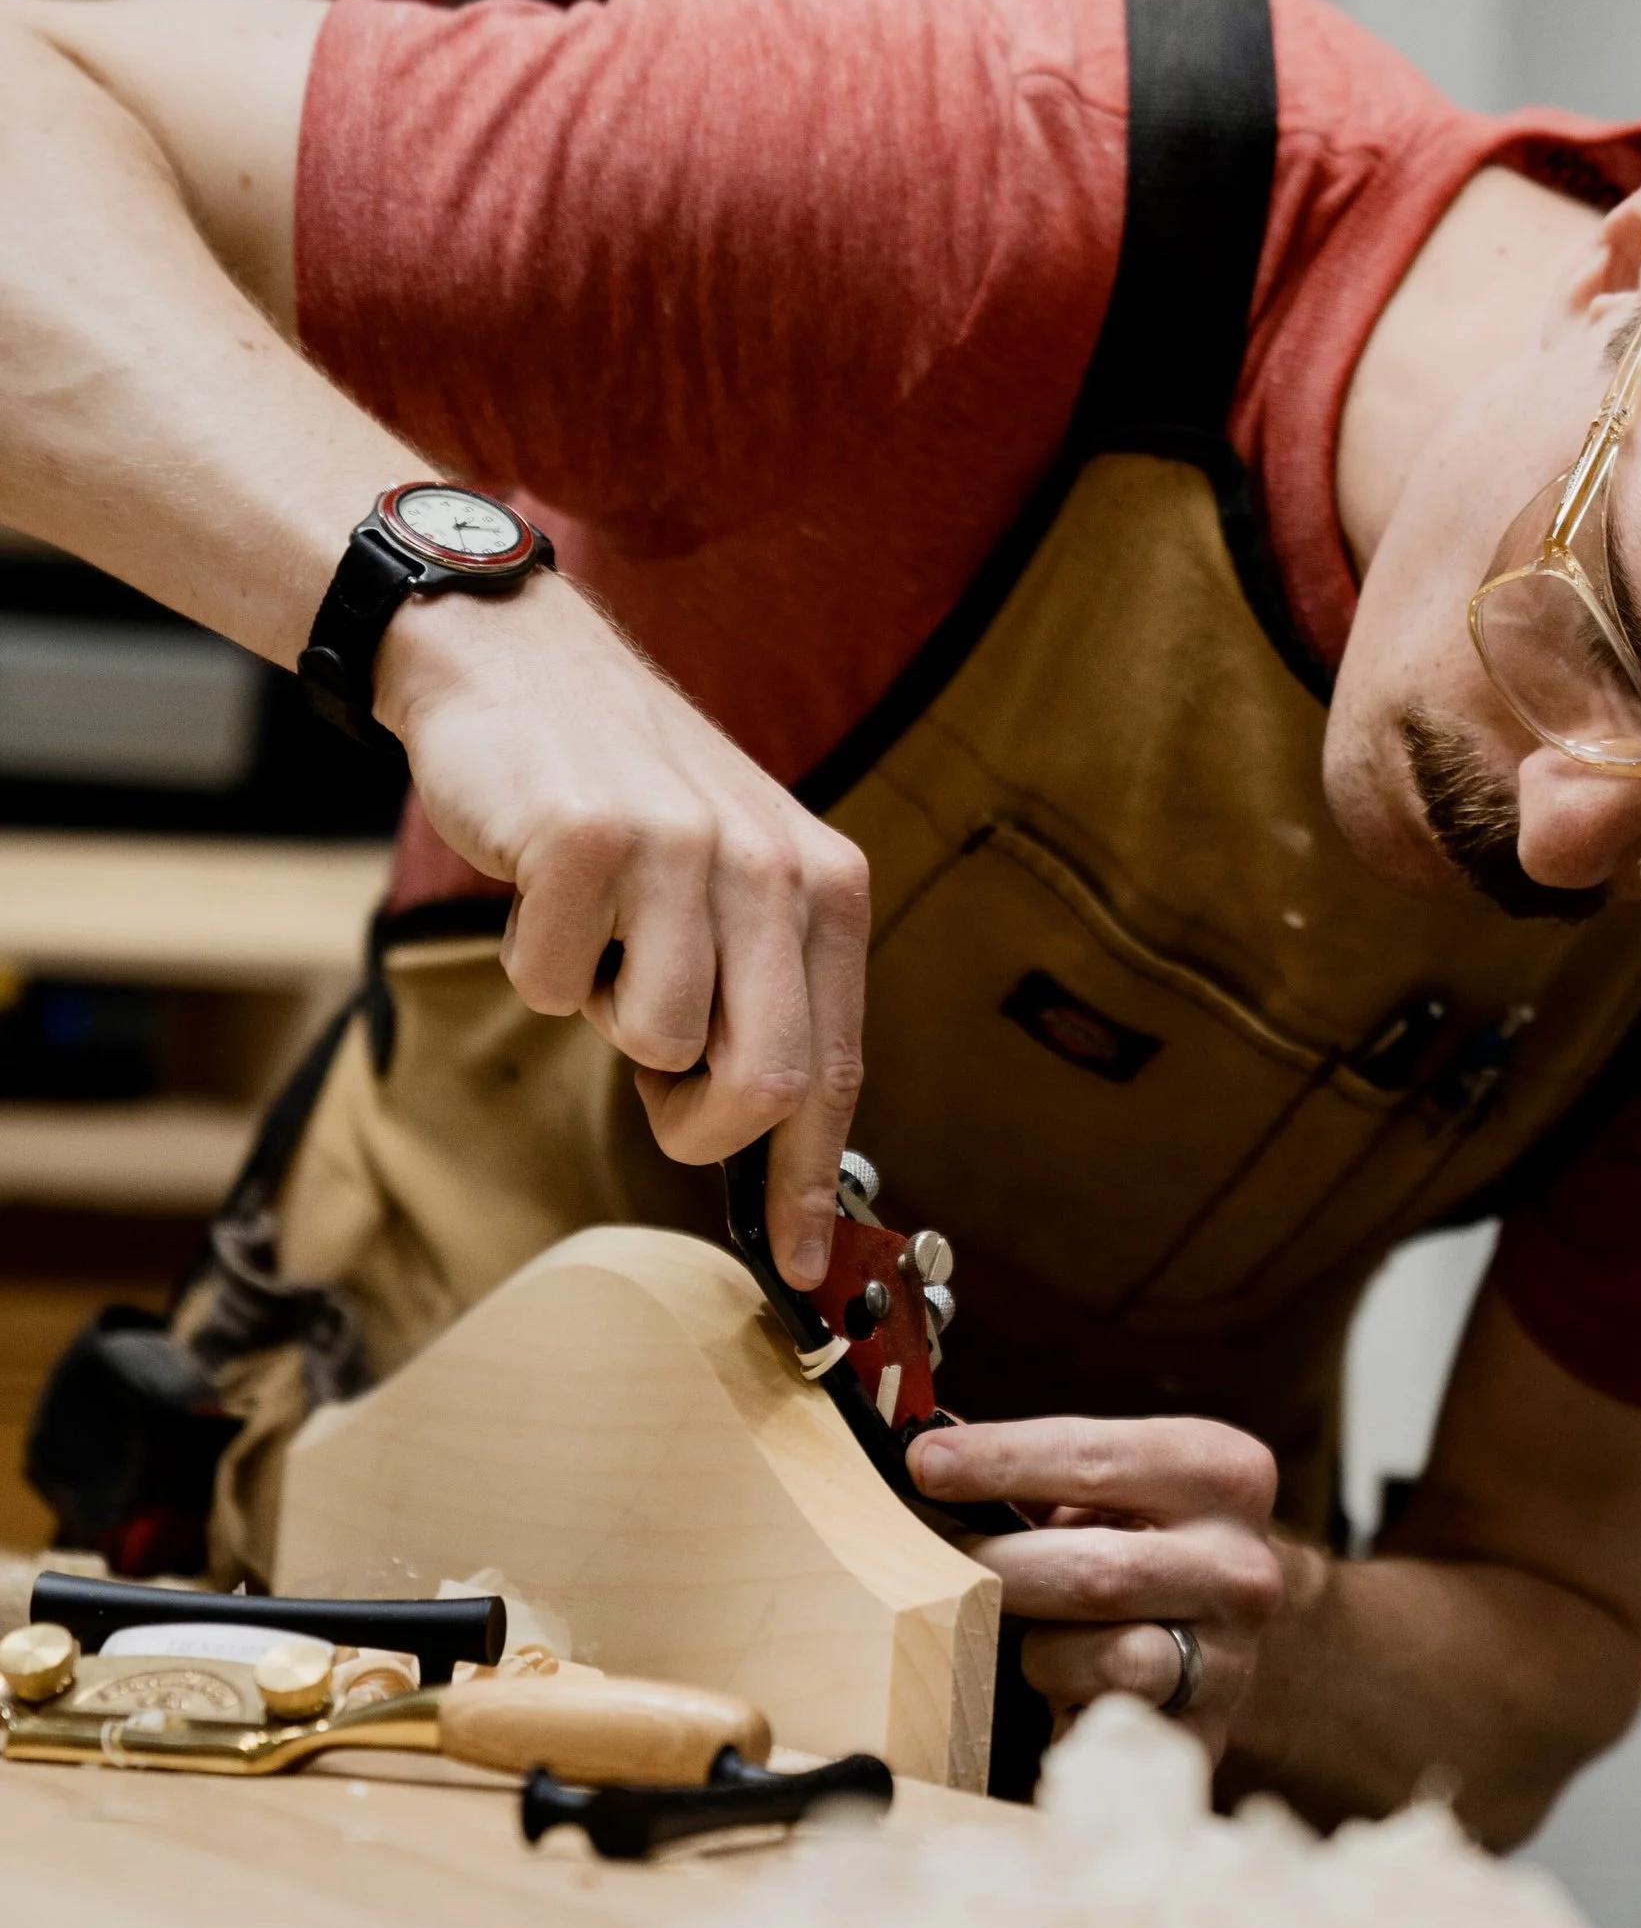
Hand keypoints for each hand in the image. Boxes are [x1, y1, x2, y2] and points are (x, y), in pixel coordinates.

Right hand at [378, 576, 869, 1287]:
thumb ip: (761, 994)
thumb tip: (767, 1145)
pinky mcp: (590, 839)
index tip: (805, 1265)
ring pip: (654, 1041)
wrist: (518, 663)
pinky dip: (534, 963)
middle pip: (765, 1081)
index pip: (836, 1067)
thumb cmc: (623, 797)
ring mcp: (685, 850)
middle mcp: (773, 866)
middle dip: (700, 1123)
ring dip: (605, 1015)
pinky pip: (553, 987)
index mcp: (824, 887)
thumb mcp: (728, 882)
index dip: (812, 1180)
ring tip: (599, 935)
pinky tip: (543, 889)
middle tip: (657, 1087)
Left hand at [906, 1414, 1281, 1755]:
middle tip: (919, 1559)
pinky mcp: (1204, 1735)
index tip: (922, 1465)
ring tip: (1032, 1634)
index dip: (1001, 1461)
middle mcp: (1244, 1566)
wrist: (1212, 1635)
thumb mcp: (1102, 1489)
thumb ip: (1027, 1468)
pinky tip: (1057, 1690)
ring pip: (1108, 1658)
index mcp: (1225, 1474)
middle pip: (1094, 1573)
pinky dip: (1064, 1705)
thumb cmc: (1134, 1543)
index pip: (1096, 1460)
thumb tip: (923, 1452)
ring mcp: (1234, 1659)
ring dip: (1043, 1650)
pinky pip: (1105, 1724)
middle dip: (994, 1566)